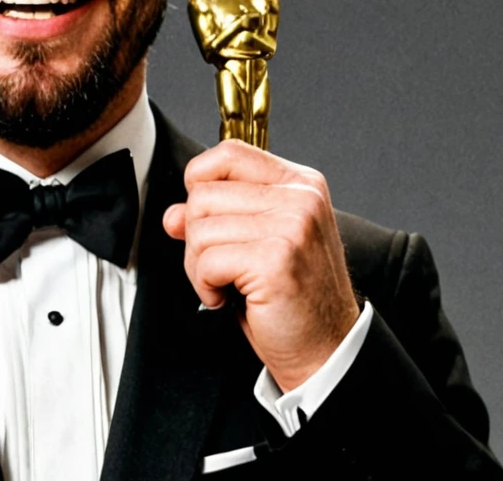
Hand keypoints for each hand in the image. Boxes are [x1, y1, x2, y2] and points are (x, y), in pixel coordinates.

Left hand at [163, 140, 360, 391]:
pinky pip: (207, 260)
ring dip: (198, 266)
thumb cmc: (293, 299)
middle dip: (196, 237)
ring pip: (199, 227)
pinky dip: (205, 286)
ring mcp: (291, 226)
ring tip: (226, 285)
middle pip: (204, 193)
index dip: (201, 182)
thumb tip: (174, 214)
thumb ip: (219, 217)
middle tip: (220, 268)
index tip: (205, 217)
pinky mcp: (276, 260)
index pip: (230, 152)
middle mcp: (300, 198)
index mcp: (300, 183)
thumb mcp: (257, 243)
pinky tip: (228, 299)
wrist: (328, 351)